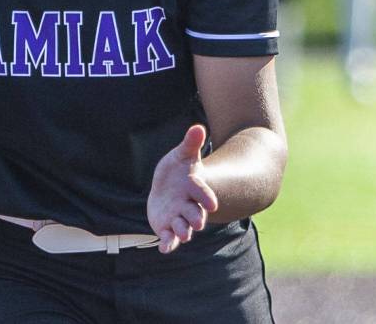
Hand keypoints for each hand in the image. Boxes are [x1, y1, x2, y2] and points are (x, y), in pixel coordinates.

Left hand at [146, 125, 218, 253]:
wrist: (169, 188)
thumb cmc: (178, 170)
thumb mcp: (182, 155)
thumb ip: (190, 144)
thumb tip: (198, 127)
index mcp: (194, 187)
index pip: (202, 192)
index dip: (206, 198)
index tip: (212, 204)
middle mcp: (188, 205)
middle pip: (195, 213)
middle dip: (196, 218)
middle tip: (198, 223)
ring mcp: (178, 217)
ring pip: (183, 227)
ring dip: (183, 232)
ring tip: (183, 236)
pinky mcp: (167, 227)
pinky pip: (169, 237)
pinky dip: (167, 244)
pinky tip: (164, 249)